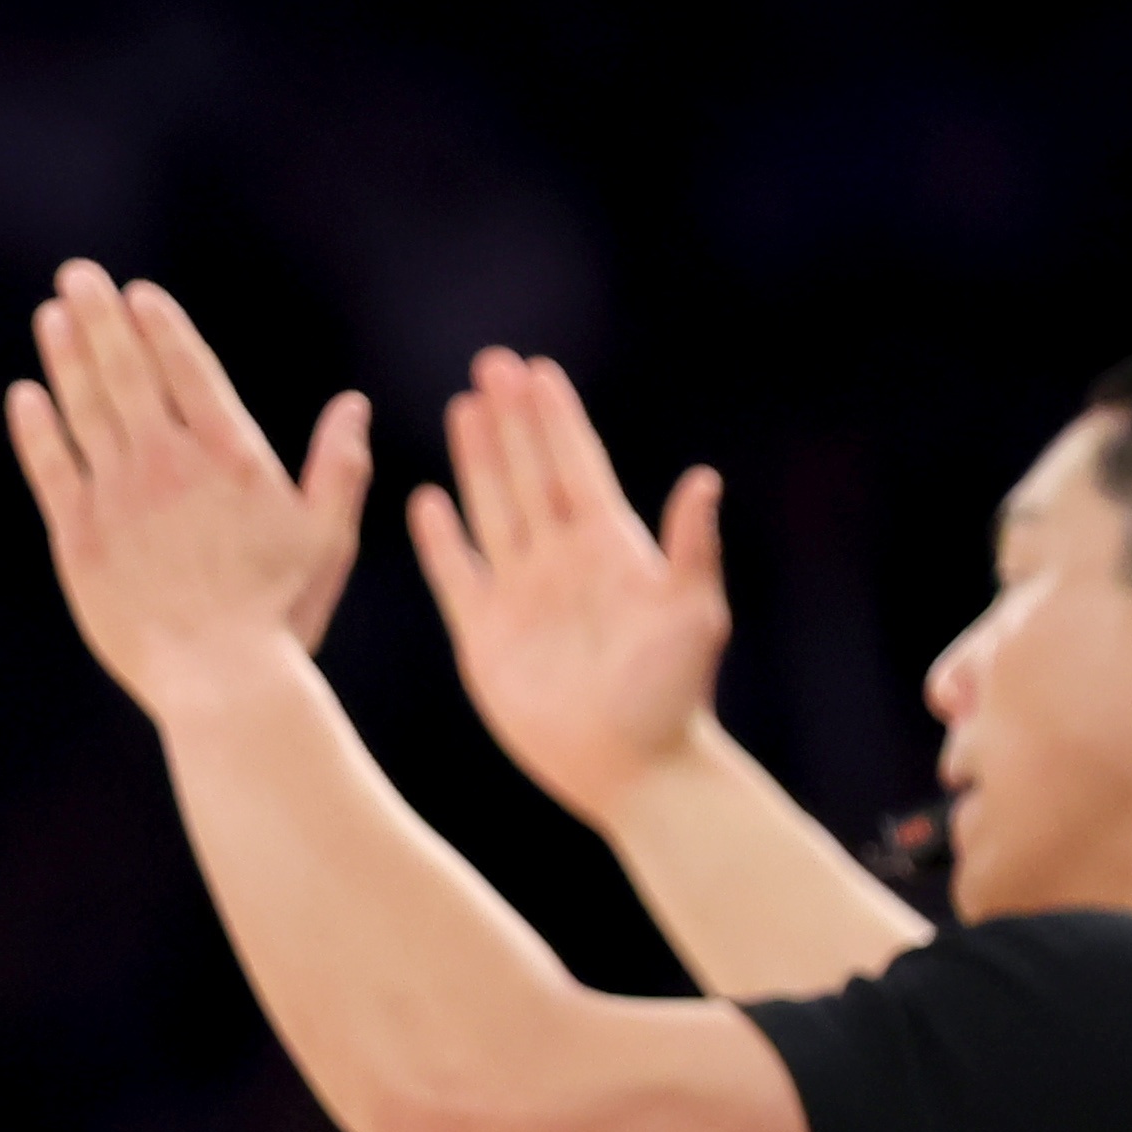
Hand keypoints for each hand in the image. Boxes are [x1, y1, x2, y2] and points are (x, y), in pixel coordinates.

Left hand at [3, 262, 374, 717]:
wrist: (221, 678)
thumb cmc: (281, 613)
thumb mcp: (327, 536)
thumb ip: (339, 465)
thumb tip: (353, 404)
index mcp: (229, 456)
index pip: (188, 370)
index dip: (161, 327)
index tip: (138, 294)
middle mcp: (167, 463)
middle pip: (125, 373)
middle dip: (99, 317)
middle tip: (77, 274)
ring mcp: (117, 498)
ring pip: (84, 410)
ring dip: (67, 357)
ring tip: (52, 315)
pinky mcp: (79, 538)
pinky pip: (51, 469)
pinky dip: (37, 429)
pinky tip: (26, 395)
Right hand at [404, 347, 728, 830]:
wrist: (631, 769)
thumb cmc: (672, 696)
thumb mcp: (695, 615)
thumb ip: (692, 548)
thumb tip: (704, 481)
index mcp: (611, 548)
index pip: (576, 465)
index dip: (557, 418)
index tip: (538, 370)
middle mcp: (562, 562)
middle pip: (529, 472)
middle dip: (511, 419)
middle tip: (492, 363)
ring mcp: (521, 595)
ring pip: (492, 508)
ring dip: (477, 460)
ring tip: (463, 408)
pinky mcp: (484, 636)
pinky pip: (455, 575)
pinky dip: (441, 540)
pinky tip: (428, 502)